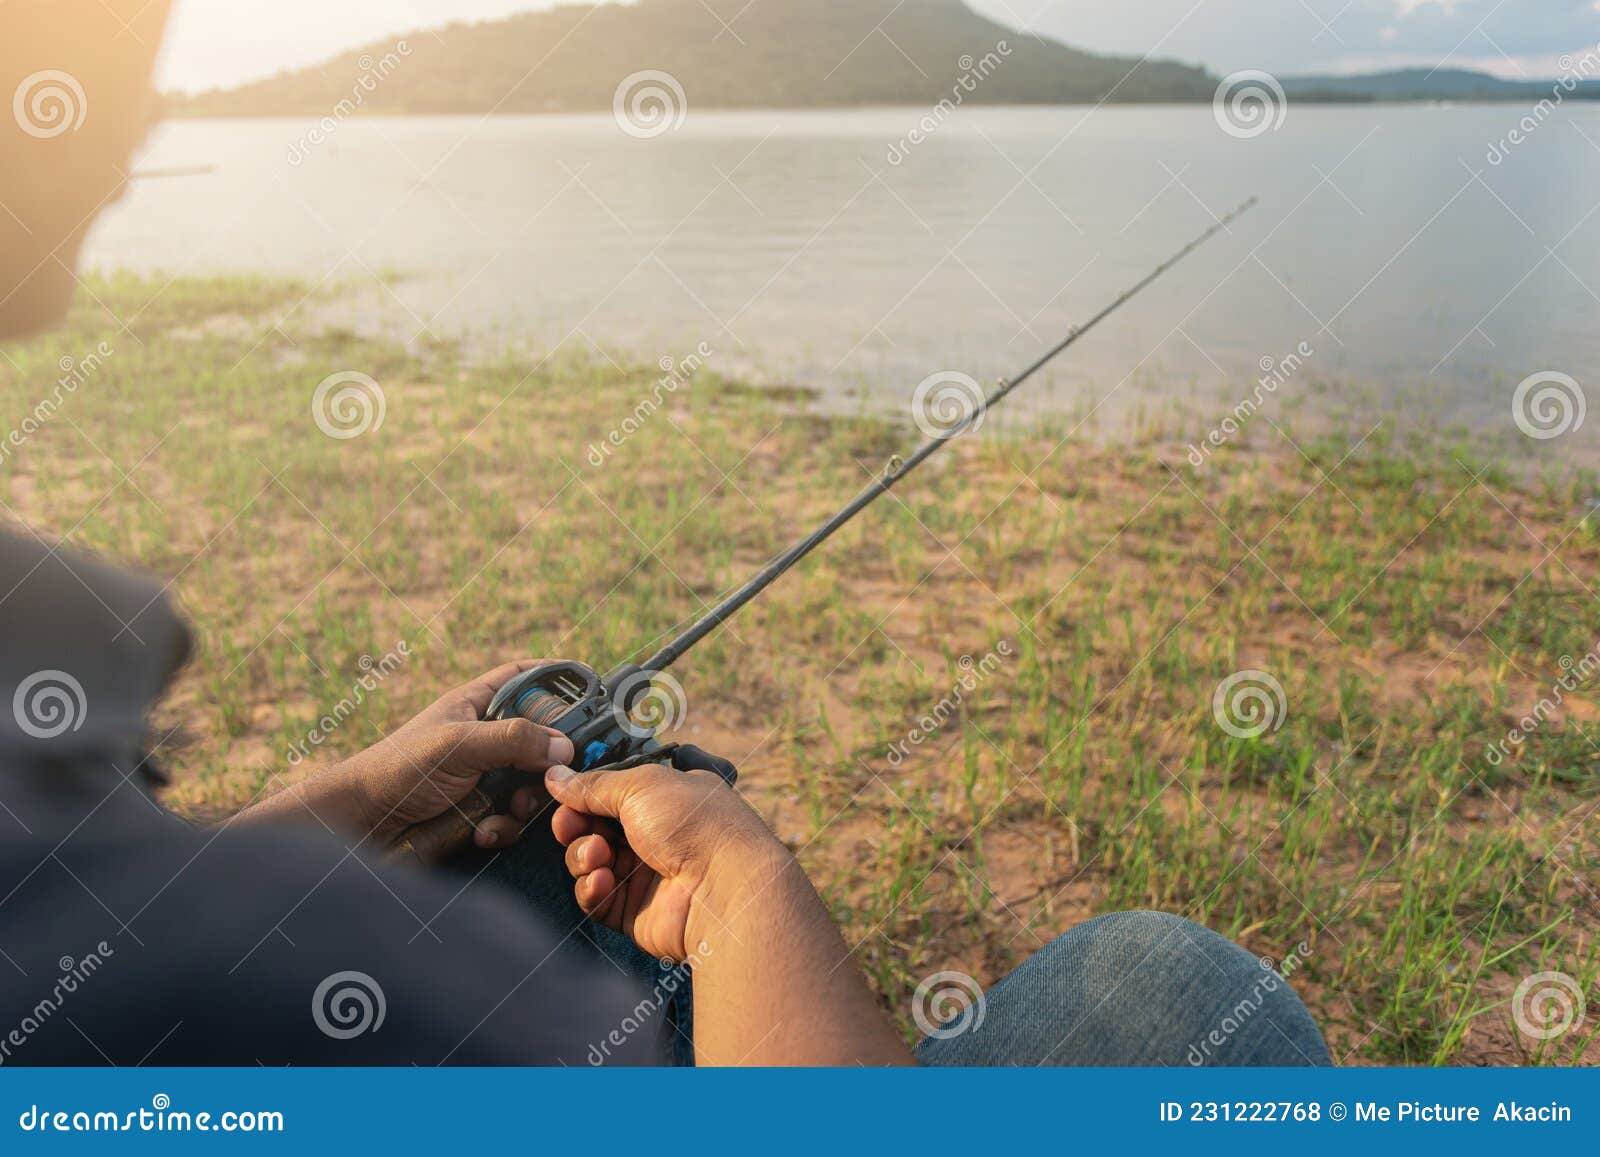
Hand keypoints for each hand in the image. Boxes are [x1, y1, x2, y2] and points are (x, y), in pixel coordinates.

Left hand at [244, 662, 572, 856]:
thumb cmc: (398, 770)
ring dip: (528, 800)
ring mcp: (484, 778)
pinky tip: (482, 832)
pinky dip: (505, 828)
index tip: (593, 687)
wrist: (359, 828)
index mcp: (476, 704)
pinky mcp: (480, 814)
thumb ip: (513, 740)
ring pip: (534, 783)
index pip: (525, 677)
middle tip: (563, 770)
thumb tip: (566, 747)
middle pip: (543, 736)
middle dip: (553, 757)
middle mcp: (485, 738)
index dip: (558, 678)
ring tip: (509, 809)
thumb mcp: (458, 745)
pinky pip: (514, 819)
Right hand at [545, 762, 788, 962]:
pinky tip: (603, 882)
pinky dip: (592, 889)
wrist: (723, 888)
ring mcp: (646, 874)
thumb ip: (593, 785)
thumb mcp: (641, 786)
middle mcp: (657, 834)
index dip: (585, 794)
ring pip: (591, 863)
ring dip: (583, 857)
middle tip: (570, 825)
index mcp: (666, 796)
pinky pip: (598, 899)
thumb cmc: (694, 824)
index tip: (565, 795)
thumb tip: (555, 776)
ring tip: (597, 856)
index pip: (613, 792)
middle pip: (596, 827)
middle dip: (576, 825)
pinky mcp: (635, 911)